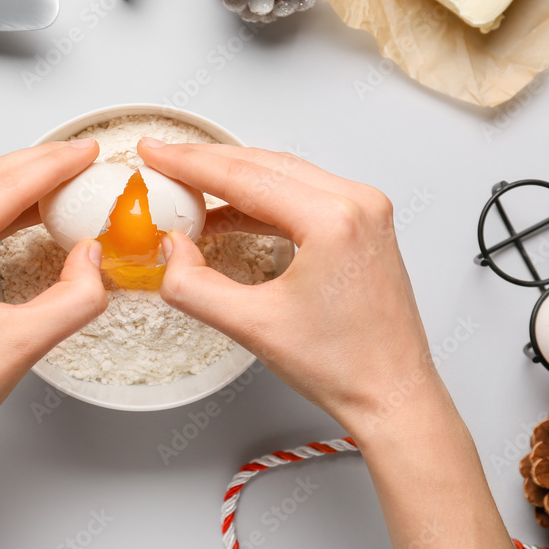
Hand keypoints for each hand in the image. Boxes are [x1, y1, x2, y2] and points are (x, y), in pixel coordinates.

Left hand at [0, 140, 107, 548]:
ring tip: (55, 182)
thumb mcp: (24, 345)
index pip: (2, 187)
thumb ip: (75, 297)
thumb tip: (93, 258)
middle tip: (76, 161)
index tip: (83, 155)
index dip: (52, 166)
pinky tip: (16, 209)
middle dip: (35, 164)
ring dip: (11, 180)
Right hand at [137, 139, 431, 431]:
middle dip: (208, 162)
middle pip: (265, 164)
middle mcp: (358, 204)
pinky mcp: (364, 225)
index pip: (244, 176)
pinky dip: (260, 199)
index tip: (156, 153)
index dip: (190, 163)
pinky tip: (230, 213)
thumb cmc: (346, 367)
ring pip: (284, 175)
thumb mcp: (252, 327)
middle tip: (165, 161)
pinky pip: (302, 195)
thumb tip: (171, 253)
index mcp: (335, 220)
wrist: (392, 395)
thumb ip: (194, 286)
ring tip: (189, 188)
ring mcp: (366, 212)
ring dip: (234, 179)